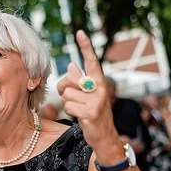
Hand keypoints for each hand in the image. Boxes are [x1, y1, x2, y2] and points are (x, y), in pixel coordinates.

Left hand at [56, 30, 119, 156]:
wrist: (105, 137)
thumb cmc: (92, 114)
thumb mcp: (86, 96)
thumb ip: (79, 81)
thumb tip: (71, 65)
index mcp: (99, 82)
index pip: (91, 61)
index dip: (85, 47)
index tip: (79, 32)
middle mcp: (99, 88)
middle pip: (70, 79)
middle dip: (65, 89)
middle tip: (73, 98)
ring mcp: (96, 101)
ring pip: (67, 95)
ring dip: (68, 104)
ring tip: (79, 110)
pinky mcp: (91, 113)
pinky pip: (69, 106)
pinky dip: (70, 113)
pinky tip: (80, 117)